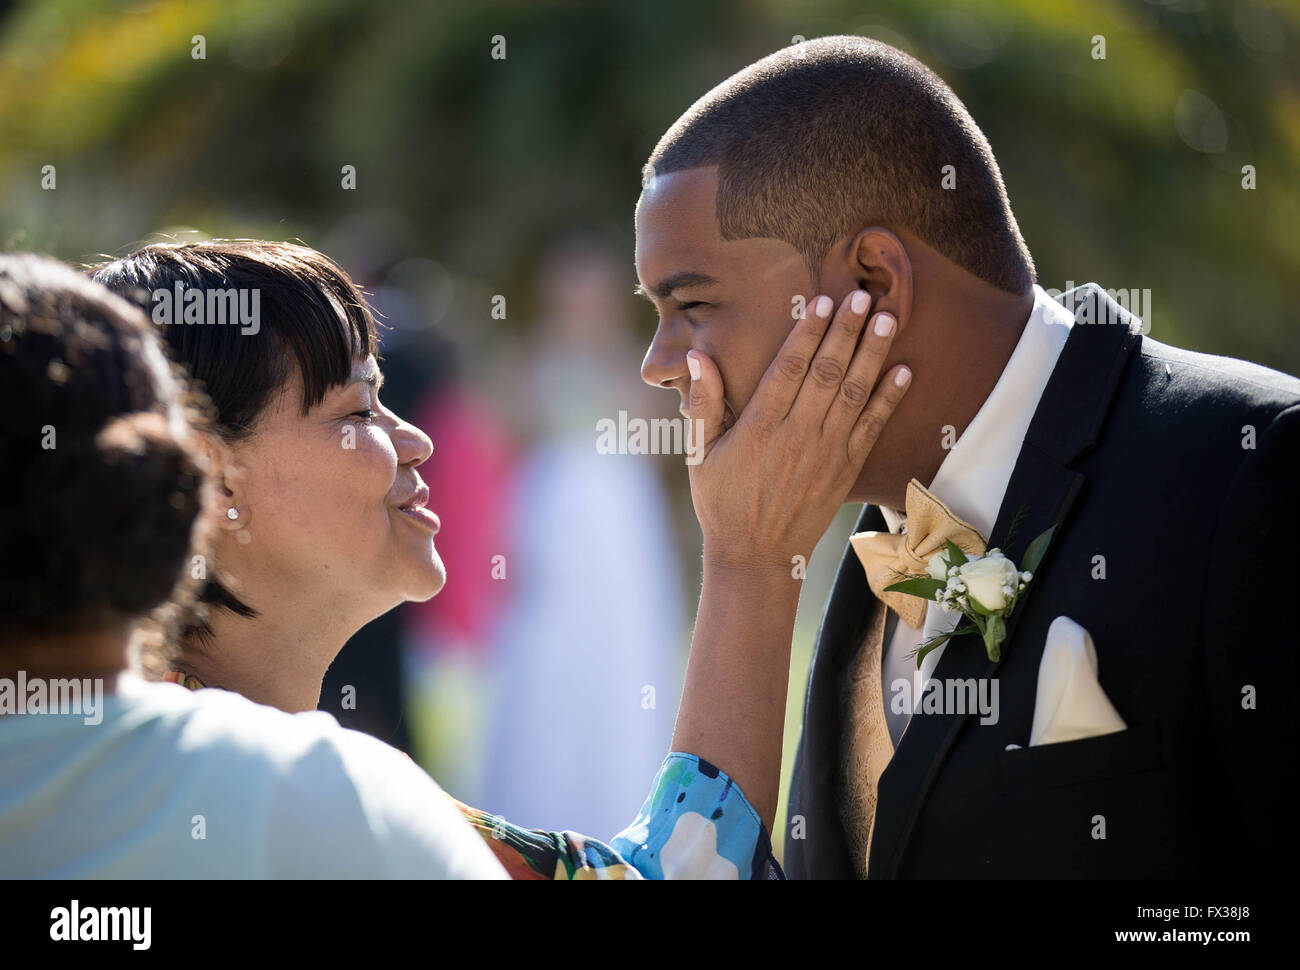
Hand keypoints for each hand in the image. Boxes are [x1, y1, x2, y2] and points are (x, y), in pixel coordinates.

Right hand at [685, 289, 909, 571]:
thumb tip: (698, 357)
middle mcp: (798, 436)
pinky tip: (904, 370)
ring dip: (873, 353)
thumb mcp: (699, 453)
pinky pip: (872, 427)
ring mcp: (827, 453)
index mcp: (760, 428)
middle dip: (847, 331)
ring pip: (855, 393)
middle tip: (864, 295)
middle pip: (828, 372)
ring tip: (888, 318)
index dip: (808, 333)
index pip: (788, 369)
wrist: (757, 556)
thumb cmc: (722, 501)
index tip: (822, 302)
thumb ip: (704, 403)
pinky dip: (890, 398)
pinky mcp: (846, 469)